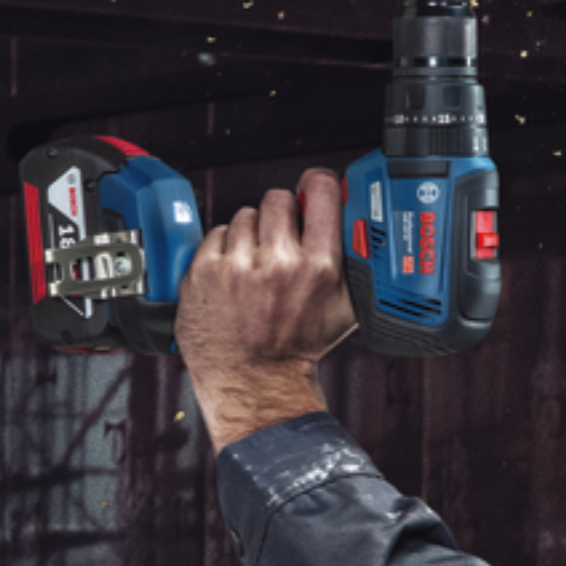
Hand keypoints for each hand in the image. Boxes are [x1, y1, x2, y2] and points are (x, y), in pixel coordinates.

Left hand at [177, 166, 358, 450]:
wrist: (253, 381)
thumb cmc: (297, 347)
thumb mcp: (345, 308)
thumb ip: (357, 262)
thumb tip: (360, 218)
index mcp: (318, 266)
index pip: (320, 189)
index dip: (316, 184)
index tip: (312, 189)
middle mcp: (278, 263)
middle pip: (279, 198)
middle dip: (281, 216)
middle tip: (281, 242)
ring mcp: (238, 266)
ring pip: (245, 215)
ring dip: (251, 234)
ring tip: (256, 266)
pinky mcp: (205, 272)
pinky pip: (217, 233)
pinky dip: (224, 249)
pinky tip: (234, 274)